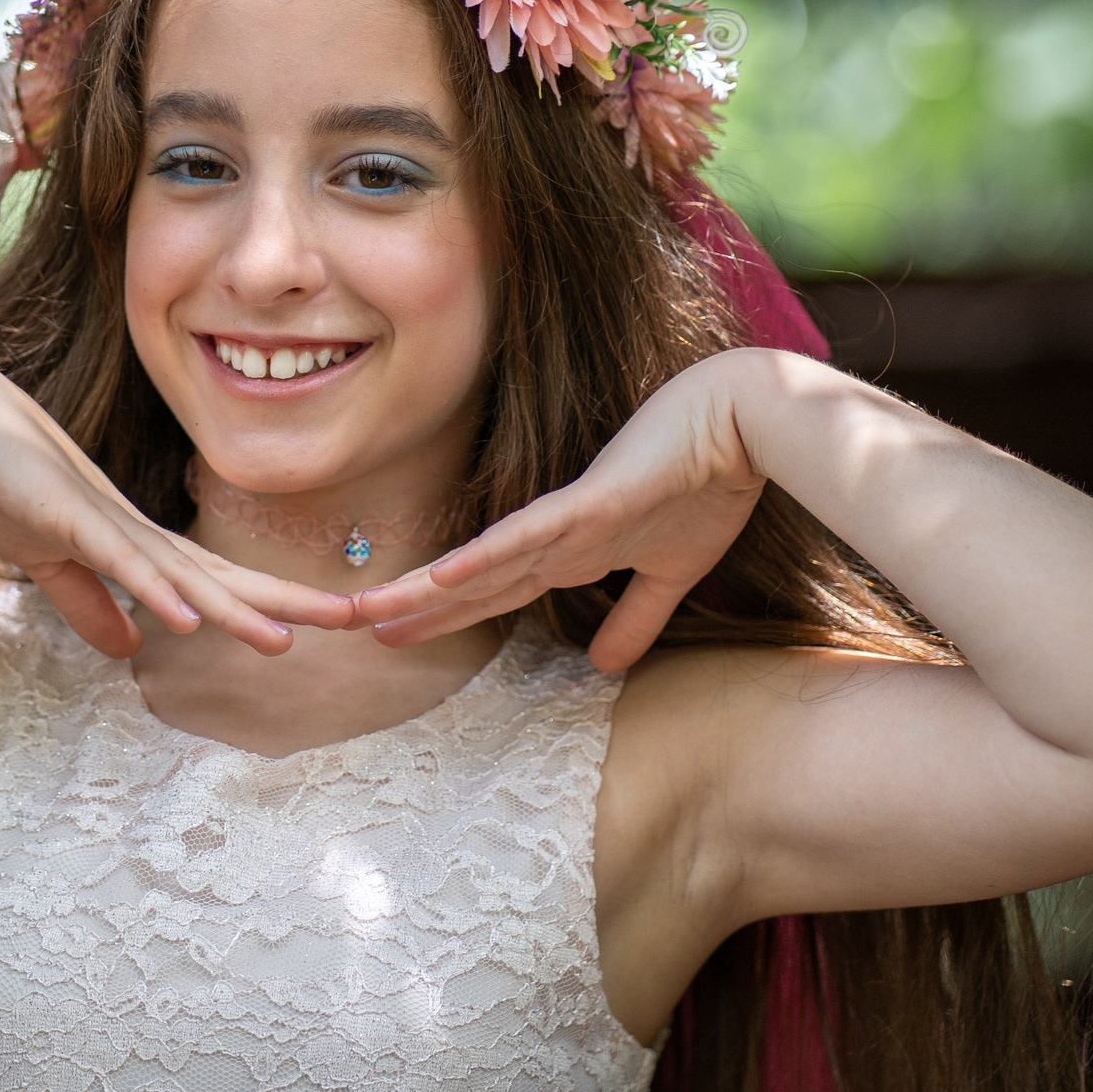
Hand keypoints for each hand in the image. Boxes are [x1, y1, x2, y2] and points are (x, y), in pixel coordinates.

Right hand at [0, 345, 354, 658]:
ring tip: (287, 640)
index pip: (219, 585)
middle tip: (359, 619)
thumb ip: (90, 605)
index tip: (331, 623)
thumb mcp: (49, 561)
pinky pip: (120, 563)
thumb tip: (128, 652)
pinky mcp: (67, 519)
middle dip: (289, 600)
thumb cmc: (5, 481)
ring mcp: (106, 524)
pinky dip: (155, 591)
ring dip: (234, 609)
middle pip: (224, 578)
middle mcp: (137, 535)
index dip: (273, 604)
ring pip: (183, 576)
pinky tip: (189, 619)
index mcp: (138, 548)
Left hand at [346, 350, 775, 670]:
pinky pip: (527, 538)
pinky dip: (484, 559)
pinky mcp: (589, 503)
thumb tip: (606, 667)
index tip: (392, 636)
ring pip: (480, 564)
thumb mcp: (671, 573)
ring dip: (424, 591)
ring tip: (366, 611)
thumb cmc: (708, 484)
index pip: (492, 592)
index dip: (444, 616)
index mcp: (569, 551)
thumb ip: (636, 617)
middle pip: (469, 582)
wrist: (744, 424)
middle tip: (348, 627)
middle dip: (411, 607)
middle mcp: (554, 536)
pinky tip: (440, 577)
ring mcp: (566, 518)